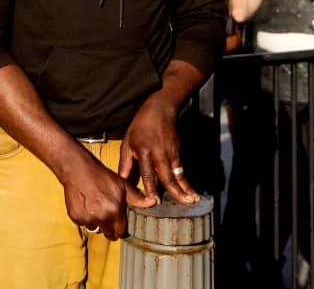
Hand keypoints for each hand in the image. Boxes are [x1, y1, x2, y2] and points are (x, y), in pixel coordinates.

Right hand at [60, 149, 147, 240]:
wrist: (78, 170)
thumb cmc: (101, 176)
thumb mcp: (121, 185)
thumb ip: (136, 197)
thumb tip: (154, 202)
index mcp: (115, 210)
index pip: (120, 232)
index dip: (120, 229)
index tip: (119, 226)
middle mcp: (101, 217)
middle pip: (108, 234)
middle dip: (110, 228)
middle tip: (108, 218)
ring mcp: (87, 218)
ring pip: (95, 229)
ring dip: (97, 223)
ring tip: (96, 209)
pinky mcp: (76, 217)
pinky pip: (83, 224)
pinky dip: (85, 218)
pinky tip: (86, 206)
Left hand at [119, 91, 199, 206]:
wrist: (160, 109)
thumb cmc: (141, 126)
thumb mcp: (127, 142)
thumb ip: (124, 163)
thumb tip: (121, 180)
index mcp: (143, 152)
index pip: (148, 173)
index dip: (151, 188)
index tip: (154, 201)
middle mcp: (158, 154)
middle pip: (167, 176)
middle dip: (175, 192)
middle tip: (181, 204)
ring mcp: (170, 153)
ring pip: (177, 175)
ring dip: (185, 189)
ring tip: (192, 200)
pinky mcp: (178, 152)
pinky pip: (181, 170)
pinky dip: (186, 181)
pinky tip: (191, 191)